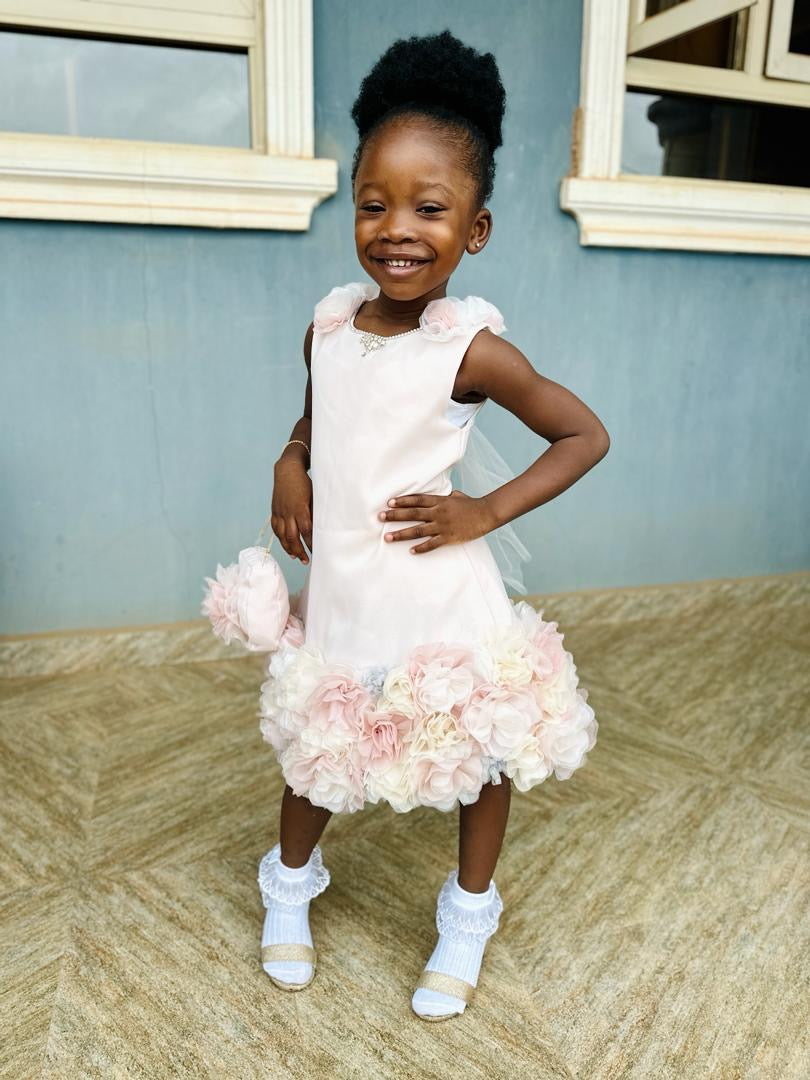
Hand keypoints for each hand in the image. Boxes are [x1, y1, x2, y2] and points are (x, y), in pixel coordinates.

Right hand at [272, 459, 312, 563]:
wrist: (288, 470)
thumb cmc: (305, 482)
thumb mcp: (315, 495)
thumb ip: (316, 511)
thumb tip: (324, 526)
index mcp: (300, 508)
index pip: (306, 531)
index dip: (311, 543)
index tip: (318, 551)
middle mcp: (288, 512)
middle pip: (292, 537)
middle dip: (300, 550)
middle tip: (307, 560)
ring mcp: (279, 512)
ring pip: (282, 535)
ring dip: (289, 548)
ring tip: (296, 557)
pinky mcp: (274, 511)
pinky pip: (275, 528)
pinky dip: (280, 539)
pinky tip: (286, 545)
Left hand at [378, 490, 498, 553]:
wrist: (486, 514)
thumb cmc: (470, 504)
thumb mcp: (456, 496)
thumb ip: (443, 497)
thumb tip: (439, 495)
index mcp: (439, 501)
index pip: (417, 499)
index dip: (402, 501)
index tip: (389, 503)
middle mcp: (438, 513)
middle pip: (412, 513)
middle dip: (395, 515)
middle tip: (380, 517)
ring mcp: (442, 526)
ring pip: (418, 530)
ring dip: (401, 534)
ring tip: (387, 537)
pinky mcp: (449, 537)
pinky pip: (432, 544)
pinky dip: (421, 548)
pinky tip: (410, 551)